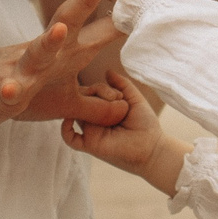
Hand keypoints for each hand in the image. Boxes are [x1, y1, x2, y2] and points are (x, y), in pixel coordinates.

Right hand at [0, 0, 120, 128]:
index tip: (145, 1)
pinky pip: (3, 92)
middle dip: (83, 2)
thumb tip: (124, 109)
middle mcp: (42, 55)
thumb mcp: (64, 102)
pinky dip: (7, 90)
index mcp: (62, 55)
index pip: (94, 32)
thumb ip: (94, 105)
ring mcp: (17, 71)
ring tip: (61, 30)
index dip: (119, 19)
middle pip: (65, 22)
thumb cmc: (19, 88)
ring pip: (34, 53)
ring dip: (48, 41)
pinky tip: (10, 91)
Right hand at [63, 72, 185, 194]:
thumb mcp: (134, 99)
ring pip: (75, 112)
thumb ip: (122, 84)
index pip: (89, 92)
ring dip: (84, 104)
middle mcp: (94, 119)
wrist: (152, 147)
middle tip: (113, 97)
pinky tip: (71, 118)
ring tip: (106, 106)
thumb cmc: (145, 124)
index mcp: (103, 109)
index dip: (98, 88)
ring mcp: (91, 131)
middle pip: (80, 99)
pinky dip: (65, 128)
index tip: (117, 94)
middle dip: (92, 92)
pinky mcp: (90, 144)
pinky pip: (69, 138)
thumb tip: (107, 71)